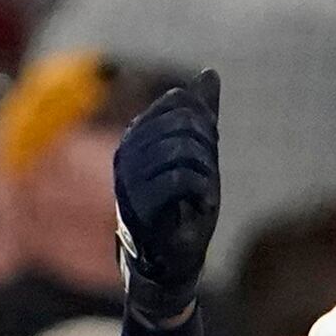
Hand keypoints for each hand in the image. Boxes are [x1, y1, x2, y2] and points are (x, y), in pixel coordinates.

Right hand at [111, 76, 222, 322]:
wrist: (168, 262)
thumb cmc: (181, 207)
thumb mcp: (196, 155)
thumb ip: (200, 117)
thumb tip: (209, 74)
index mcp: (137, 137)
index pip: (178, 103)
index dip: (204, 124)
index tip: (206, 151)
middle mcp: (126, 155)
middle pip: (182, 125)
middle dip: (206, 151)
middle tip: (205, 176)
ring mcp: (130, 181)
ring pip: (181, 150)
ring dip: (204, 175)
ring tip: (201, 193)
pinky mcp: (139, 207)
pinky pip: (179, 180)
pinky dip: (201, 193)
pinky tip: (201, 205)